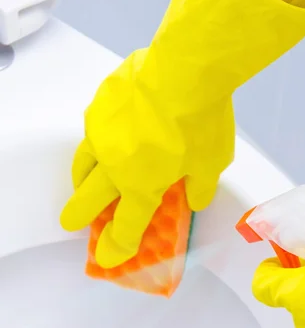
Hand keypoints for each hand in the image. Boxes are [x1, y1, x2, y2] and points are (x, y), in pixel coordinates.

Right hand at [61, 0, 304, 268]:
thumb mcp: (211, 163)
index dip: (117, 246)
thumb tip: (195, 200)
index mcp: (142, 186)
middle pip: (91, 197)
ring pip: (83, 162)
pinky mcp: (100, 104)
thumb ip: (200, 187)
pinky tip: (105, 135)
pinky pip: (95, 128)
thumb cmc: (200, 122)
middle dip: (80, 214)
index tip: (107, 258)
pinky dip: (97, 140)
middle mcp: (115, 164)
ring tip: (79, 183)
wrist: (184, 69)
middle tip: (70, 222)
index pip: (127, 226)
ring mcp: (103, 132)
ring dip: (80, 179)